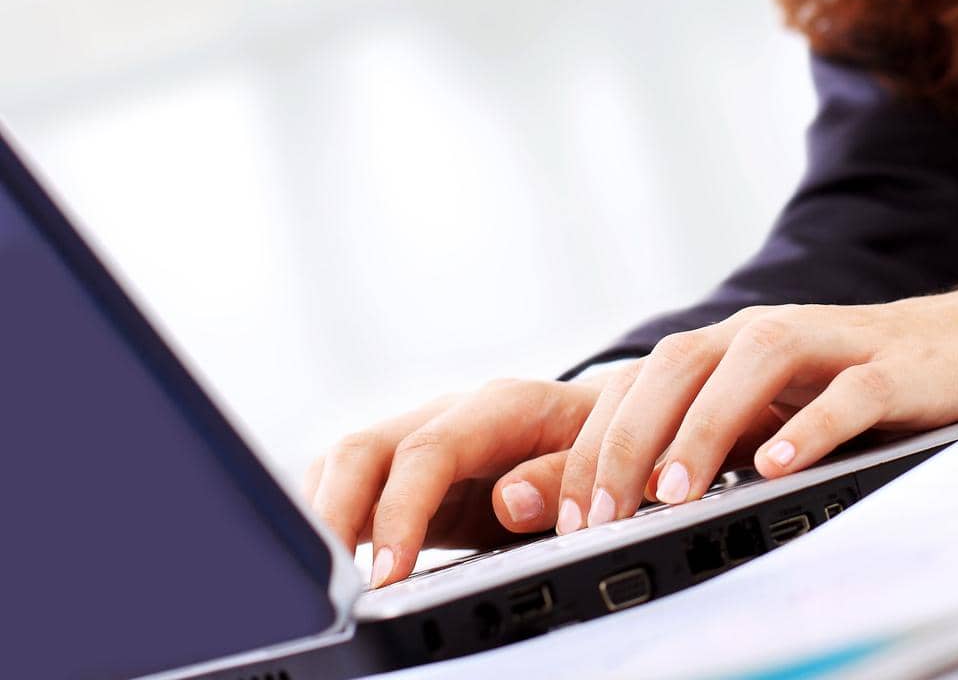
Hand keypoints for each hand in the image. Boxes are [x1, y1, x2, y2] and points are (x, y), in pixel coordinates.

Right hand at [301, 376, 604, 588]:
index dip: (401, 511)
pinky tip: (323, 563)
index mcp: (501, 407)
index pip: (430, 450)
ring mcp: (423, 440)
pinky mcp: (409, 474)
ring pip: (347, 464)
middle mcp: (450, 416)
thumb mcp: (605, 456)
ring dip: (323, 516)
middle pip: (365, 449)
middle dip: (334, 514)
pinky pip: (352, 485)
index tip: (385, 577)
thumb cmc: (602, 440)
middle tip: (327, 587)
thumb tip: (510, 500)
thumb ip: (563, 477)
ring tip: (315, 583)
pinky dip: (329, 518)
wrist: (605, 420)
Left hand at [554, 277, 957, 533]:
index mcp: (735, 348)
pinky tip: (777, 467)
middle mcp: (773, 334)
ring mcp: (835, 343)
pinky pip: (847, 389)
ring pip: (752, 361)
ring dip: (703, 426)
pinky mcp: (896, 366)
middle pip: (679, 361)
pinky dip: (809, 425)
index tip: (564, 516)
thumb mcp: (779, 415)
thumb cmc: (866, 388)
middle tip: (600, 516)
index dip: (596, 442)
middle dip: (629, 438)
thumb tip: (625, 506)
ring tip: (672, 495)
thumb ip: (714, 448)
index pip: (643, 380)